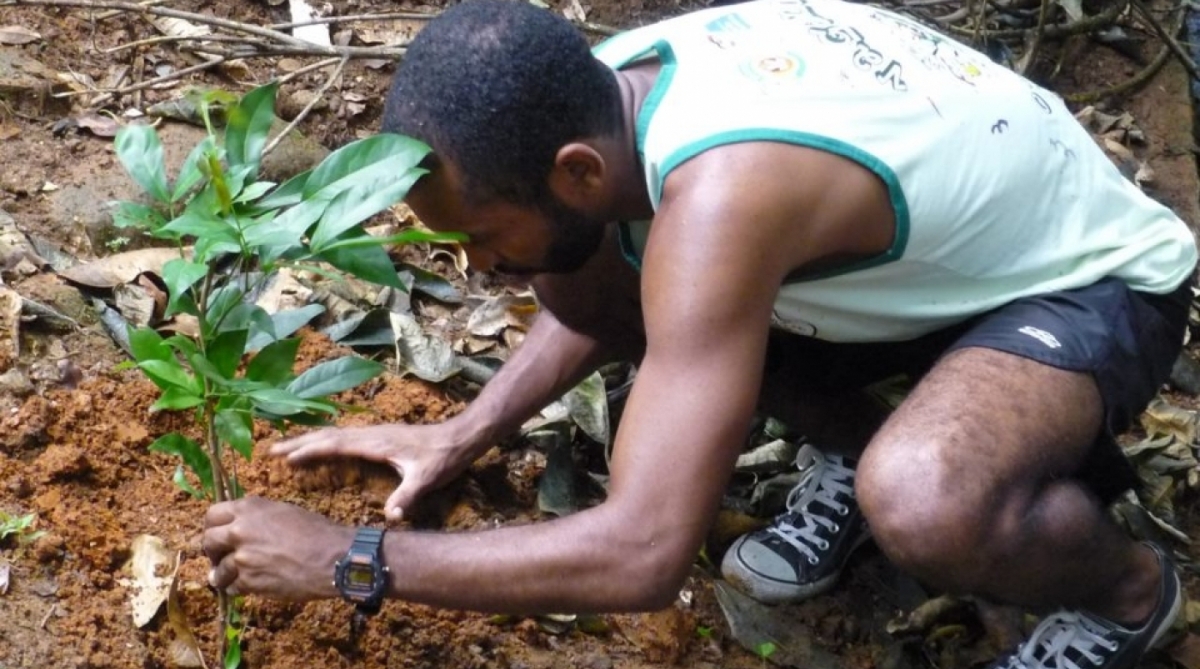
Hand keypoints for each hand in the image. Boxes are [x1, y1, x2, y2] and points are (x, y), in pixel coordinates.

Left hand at [203, 497, 350, 600]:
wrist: (332, 557)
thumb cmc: (316, 531)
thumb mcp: (284, 512)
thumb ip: (257, 519)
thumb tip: (243, 527)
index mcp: (249, 508)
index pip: (212, 515)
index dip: (213, 527)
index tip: (219, 535)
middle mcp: (239, 531)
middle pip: (208, 541)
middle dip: (212, 552)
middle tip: (221, 558)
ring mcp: (241, 557)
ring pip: (218, 570)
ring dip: (224, 575)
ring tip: (233, 578)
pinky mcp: (248, 581)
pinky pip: (232, 587)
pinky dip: (237, 588)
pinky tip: (248, 586)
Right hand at [270, 423, 476, 520]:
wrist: (461, 437)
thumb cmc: (443, 457)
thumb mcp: (427, 479)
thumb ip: (408, 496)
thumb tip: (391, 517)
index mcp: (375, 442)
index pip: (334, 444)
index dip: (308, 450)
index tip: (284, 456)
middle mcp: (370, 434)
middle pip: (327, 435)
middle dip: (299, 442)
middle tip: (271, 449)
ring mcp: (375, 433)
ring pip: (334, 433)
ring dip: (310, 439)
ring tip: (287, 447)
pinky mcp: (380, 435)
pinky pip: (344, 436)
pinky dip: (326, 440)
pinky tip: (322, 446)